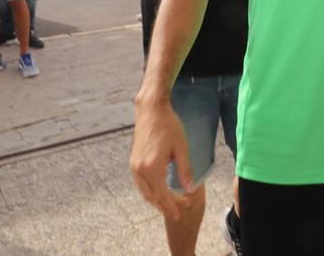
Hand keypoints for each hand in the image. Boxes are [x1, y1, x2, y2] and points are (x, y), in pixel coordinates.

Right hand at [129, 95, 193, 219]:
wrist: (151, 110)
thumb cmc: (169, 126)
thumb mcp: (181, 148)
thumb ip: (185, 170)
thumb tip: (190, 189)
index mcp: (152, 166)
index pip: (162, 194)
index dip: (172, 205)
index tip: (181, 212)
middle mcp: (140, 168)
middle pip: (152, 195)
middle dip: (164, 206)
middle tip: (176, 213)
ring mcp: (134, 165)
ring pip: (144, 191)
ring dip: (156, 200)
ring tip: (168, 206)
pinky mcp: (133, 161)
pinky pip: (140, 183)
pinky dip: (149, 190)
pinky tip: (158, 192)